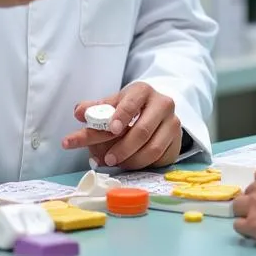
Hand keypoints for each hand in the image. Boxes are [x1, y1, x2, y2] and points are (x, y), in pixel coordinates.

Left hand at [62, 83, 182, 169]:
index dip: (121, 116)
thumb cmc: (130, 107)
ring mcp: (172, 124)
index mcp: (143, 91)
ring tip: (115, 162)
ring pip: (152, 148)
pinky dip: (141, 164)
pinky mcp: (176, 142)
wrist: (156, 113)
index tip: (111, 129)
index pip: (132, 103)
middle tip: (107, 158)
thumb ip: (95, 109)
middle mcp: (162, 104)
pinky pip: (158, 158)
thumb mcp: (113, 104)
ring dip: (130, 159)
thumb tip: (79, 112)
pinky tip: (129, 163)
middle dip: (122, 147)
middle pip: (142, 130)